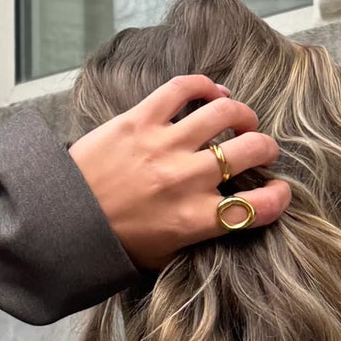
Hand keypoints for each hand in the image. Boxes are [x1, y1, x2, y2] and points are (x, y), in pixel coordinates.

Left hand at [68, 74, 291, 271]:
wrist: (60, 220)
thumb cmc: (113, 242)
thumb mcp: (165, 254)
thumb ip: (199, 237)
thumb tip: (228, 219)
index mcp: (194, 220)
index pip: (259, 207)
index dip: (280, 197)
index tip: (279, 192)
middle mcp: (186, 180)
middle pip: (252, 150)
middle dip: (266, 148)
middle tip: (261, 150)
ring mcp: (163, 145)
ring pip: (224, 113)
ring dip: (242, 114)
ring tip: (241, 119)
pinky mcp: (140, 119)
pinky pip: (182, 88)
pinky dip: (205, 85)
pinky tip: (213, 92)